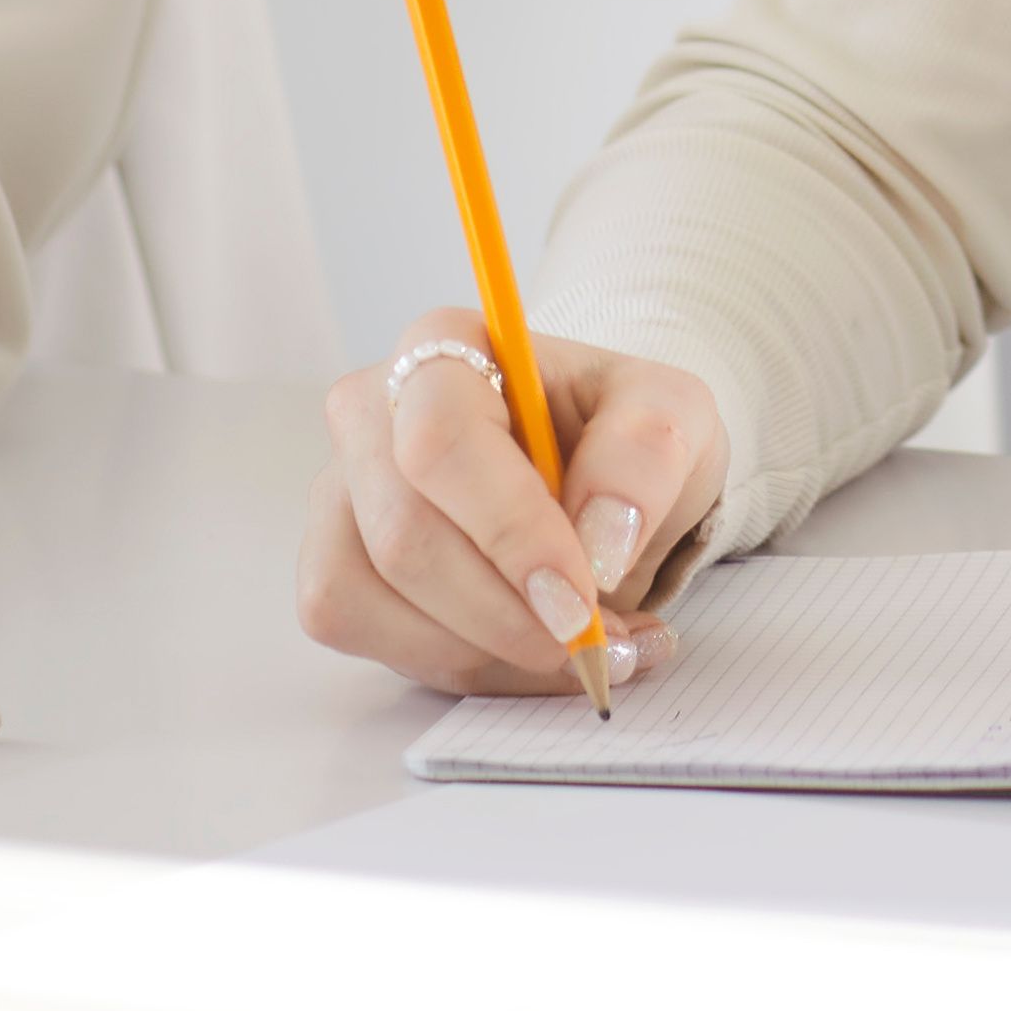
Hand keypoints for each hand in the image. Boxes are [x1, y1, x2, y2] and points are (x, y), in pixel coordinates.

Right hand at [292, 313, 725, 696]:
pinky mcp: (335, 566)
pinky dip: (459, 664)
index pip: (442, 443)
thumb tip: (598, 540)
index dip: (508, 532)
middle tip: (594, 641)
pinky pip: (366, 637)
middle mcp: (371, 413)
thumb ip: (646, 455)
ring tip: (580, 646)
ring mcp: (341, 494)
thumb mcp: (674, 415)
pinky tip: (526, 653)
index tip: (578, 598)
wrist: (600, 476)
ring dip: (488, 650)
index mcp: (444, 346)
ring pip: (373, 600)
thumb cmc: (621, 436)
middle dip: (507, 615)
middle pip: (404, 537)